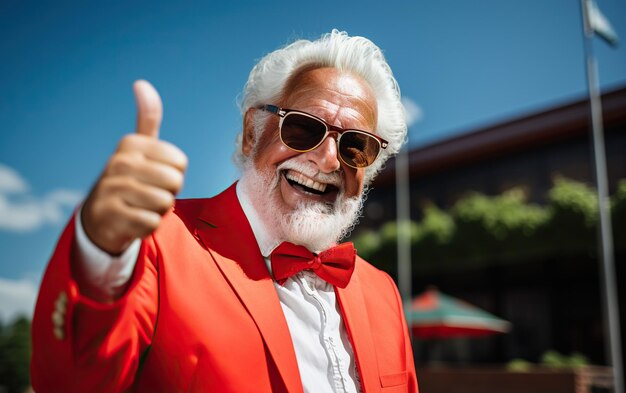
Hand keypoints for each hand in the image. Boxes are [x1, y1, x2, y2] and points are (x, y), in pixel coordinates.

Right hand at [81, 80, 187, 254]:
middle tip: (150, 193)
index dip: (174, 174)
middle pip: (174, 182)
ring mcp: (113, 189)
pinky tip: (134, 220)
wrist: (99, 217)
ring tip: (141, 205)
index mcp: (131, 144)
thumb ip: (146, 118)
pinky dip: (149, 225)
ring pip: (165, 203)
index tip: (155, 175)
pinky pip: (152, 222)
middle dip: (169, 193)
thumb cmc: (130, 179)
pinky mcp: (112, 216)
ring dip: (159, 210)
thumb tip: (141, 83)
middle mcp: (119, 163)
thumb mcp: (137, 148)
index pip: (180, 163)